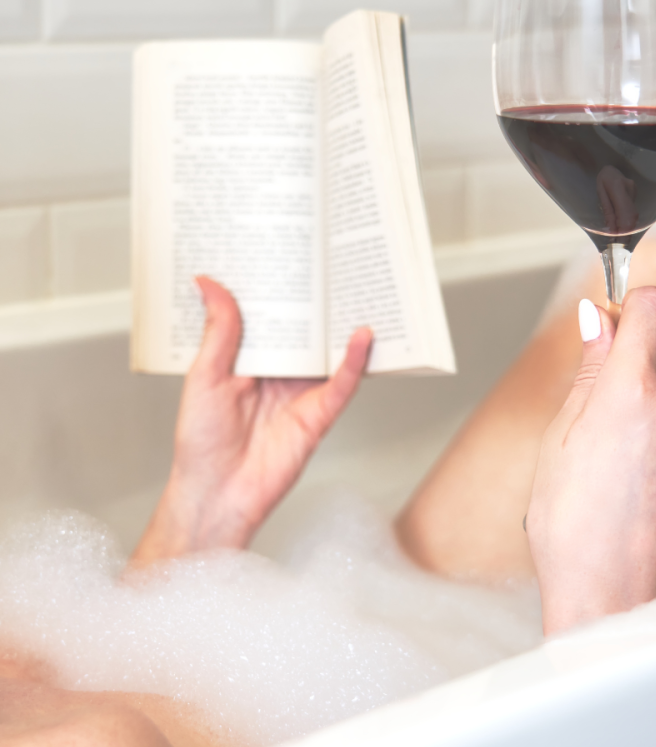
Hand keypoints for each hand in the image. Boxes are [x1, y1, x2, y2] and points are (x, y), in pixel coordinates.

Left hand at [131, 277, 371, 565]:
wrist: (215, 495)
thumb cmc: (201, 444)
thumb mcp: (203, 377)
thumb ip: (218, 331)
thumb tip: (210, 284)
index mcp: (249, 360)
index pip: (269, 316)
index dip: (276, 288)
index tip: (283, 252)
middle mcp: (279, 373)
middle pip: (304, 329)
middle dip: (315, 299)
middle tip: (328, 259)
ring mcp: (301, 392)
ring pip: (328, 351)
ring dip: (342, 325)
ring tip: (356, 290)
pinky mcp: (318, 414)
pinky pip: (342, 384)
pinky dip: (356, 361)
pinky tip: (363, 338)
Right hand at [526, 287, 655, 634]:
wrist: (612, 597)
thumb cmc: (570, 525)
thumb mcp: (559, 436)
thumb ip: (589, 370)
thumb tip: (595, 320)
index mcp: (632, 391)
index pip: (653, 306)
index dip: (631, 303)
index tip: (612, 319)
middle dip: (631, 367)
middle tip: (595, 412)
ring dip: (649, 410)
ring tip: (613, 462)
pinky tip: (637, 485)